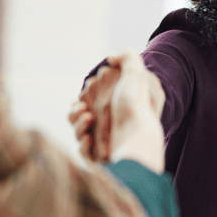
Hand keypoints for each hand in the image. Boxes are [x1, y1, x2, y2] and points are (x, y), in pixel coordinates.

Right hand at [69, 50, 164, 171]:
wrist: (140, 140)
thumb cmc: (137, 107)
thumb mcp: (137, 75)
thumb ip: (127, 58)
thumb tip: (111, 57)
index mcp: (115, 106)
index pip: (91, 97)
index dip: (87, 92)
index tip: (89, 89)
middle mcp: (108, 124)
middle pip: (79, 113)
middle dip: (76, 109)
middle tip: (84, 109)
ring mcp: (103, 142)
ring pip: (77, 131)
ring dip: (77, 124)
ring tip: (88, 119)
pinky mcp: (99, 158)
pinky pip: (82, 151)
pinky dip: (83, 144)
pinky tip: (89, 139)